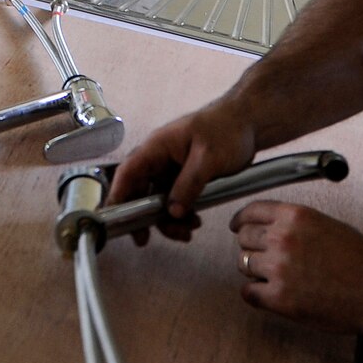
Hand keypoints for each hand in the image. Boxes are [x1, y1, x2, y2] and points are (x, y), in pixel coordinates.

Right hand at [108, 102, 257, 241]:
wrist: (249, 123)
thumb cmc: (227, 129)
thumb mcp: (208, 158)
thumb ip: (189, 185)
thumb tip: (171, 212)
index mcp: (158, 146)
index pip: (128, 172)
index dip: (117, 195)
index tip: (114, 218)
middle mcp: (159, 159)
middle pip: (139, 191)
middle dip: (141, 216)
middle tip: (143, 240)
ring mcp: (172, 169)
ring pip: (158, 200)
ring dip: (167, 220)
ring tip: (187, 231)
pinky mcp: (185, 178)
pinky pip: (174, 200)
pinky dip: (180, 215)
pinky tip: (195, 222)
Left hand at [230, 201, 362, 333]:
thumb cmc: (361, 262)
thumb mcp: (328, 225)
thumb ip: (297, 222)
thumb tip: (274, 225)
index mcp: (295, 216)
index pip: (252, 211)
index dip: (242, 220)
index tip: (238, 225)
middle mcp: (282, 238)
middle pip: (245, 237)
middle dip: (251, 246)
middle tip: (262, 255)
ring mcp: (278, 268)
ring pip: (243, 263)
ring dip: (254, 269)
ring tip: (273, 276)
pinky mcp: (278, 297)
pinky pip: (248, 292)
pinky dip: (255, 293)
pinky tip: (268, 294)